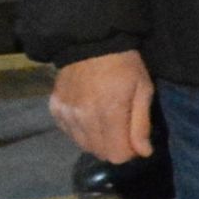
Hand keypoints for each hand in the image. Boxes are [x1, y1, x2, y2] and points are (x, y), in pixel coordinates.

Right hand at [49, 49, 155, 163]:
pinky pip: (69, 133)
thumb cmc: (124, 66)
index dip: (129, 152)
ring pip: (83, 145)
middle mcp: (84, 117)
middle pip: (99, 152)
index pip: (116, 154)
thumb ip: (141, 124)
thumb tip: (143, 153)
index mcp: (109, 113)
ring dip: (98, 141)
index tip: (136, 141)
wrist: (91, 43)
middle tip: (123, 130)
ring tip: (107, 121)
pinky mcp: (55, 109)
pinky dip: (81, 131)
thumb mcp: (143, 90)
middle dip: (115, 147)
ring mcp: (66, 114)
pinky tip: (89, 116)